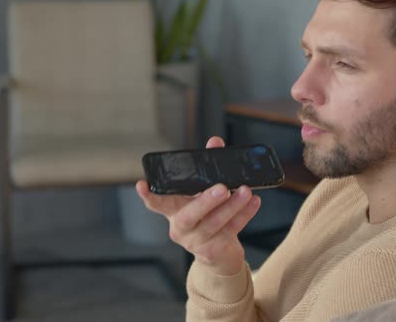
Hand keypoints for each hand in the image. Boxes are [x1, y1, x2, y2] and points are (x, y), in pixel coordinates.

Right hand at [136, 136, 261, 275]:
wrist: (220, 253)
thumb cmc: (209, 215)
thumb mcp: (204, 192)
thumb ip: (208, 167)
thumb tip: (215, 143)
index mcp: (173, 210)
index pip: (156, 203)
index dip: (148, 195)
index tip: (142, 184)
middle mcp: (180, 227)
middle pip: (188, 215)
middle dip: (206, 201)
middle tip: (222, 187)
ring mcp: (194, 242)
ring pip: (213, 224)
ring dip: (232, 206)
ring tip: (246, 191)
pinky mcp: (211, 251)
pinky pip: (229, 232)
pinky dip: (243, 215)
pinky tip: (253, 202)